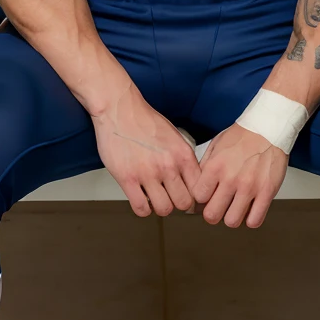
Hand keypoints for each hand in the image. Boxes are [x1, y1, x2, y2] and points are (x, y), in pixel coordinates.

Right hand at [91, 83, 200, 218]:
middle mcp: (169, 165)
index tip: (188, 197)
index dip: (195, 197)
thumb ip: (183, 159)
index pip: (200, 189)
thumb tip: (191, 180)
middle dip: (178, 204)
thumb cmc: (145, 121)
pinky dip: (143, 208)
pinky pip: (141, 209)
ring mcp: (148, 174)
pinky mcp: (128, 179)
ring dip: (160, 207)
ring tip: (154, 198)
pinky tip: (141, 198)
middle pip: (184, 203)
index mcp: (183, 155)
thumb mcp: (175, 137)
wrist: (120, 109)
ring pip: (164, 209)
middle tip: (170, 198)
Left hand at [193, 123, 288, 228]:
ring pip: (232, 221)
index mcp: (215, 167)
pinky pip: (255, 220)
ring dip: (231, 218)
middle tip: (217, 208)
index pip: (198, 197)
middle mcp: (230, 179)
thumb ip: (205, 167)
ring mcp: (249, 187)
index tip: (205, 198)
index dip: (200, 200)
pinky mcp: (267, 192)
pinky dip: (250, 220)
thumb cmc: (243, 136)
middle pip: (212, 215)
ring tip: (234, 210)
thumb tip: (197, 187)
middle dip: (212, 214)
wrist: (269, 128)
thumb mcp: (215, 146)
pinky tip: (250, 211)